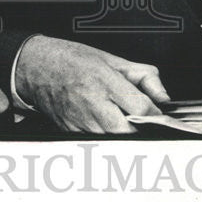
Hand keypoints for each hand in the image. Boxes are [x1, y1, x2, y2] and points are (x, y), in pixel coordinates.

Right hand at [15, 36, 169, 132]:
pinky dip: (108, 137)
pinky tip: (106, 125)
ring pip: (115, 141)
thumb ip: (144, 76)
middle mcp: (92, 103)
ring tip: (124, 122)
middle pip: (129, 131)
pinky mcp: (72, 132)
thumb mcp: (113, 59)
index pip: (141, 108)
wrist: (37, 67)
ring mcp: (80, 121)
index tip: (158, 113)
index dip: (155, 114)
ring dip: (125, 135)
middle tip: (144, 122)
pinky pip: (98, 142)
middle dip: (141, 129)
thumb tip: (163, 97)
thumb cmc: (73, 60)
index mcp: (104, 80)